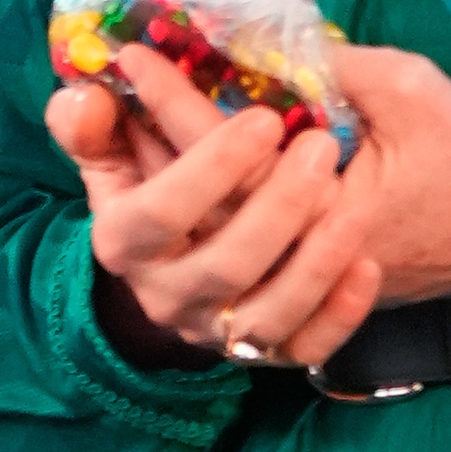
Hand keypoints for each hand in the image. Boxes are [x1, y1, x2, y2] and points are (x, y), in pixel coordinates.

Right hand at [47, 45, 380, 370]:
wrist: (169, 269)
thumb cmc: (151, 189)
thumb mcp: (112, 155)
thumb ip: (91, 124)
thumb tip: (83, 98)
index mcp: (123, 241)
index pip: (161, 211)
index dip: (212, 167)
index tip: (263, 119)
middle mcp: (166, 296)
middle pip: (226, 263)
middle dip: (279, 204)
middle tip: (322, 146)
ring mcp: (218, 331)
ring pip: (270, 310)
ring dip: (316, 259)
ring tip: (354, 202)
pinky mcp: (267, 354)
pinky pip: (307, 347)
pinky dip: (339, 311)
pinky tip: (366, 265)